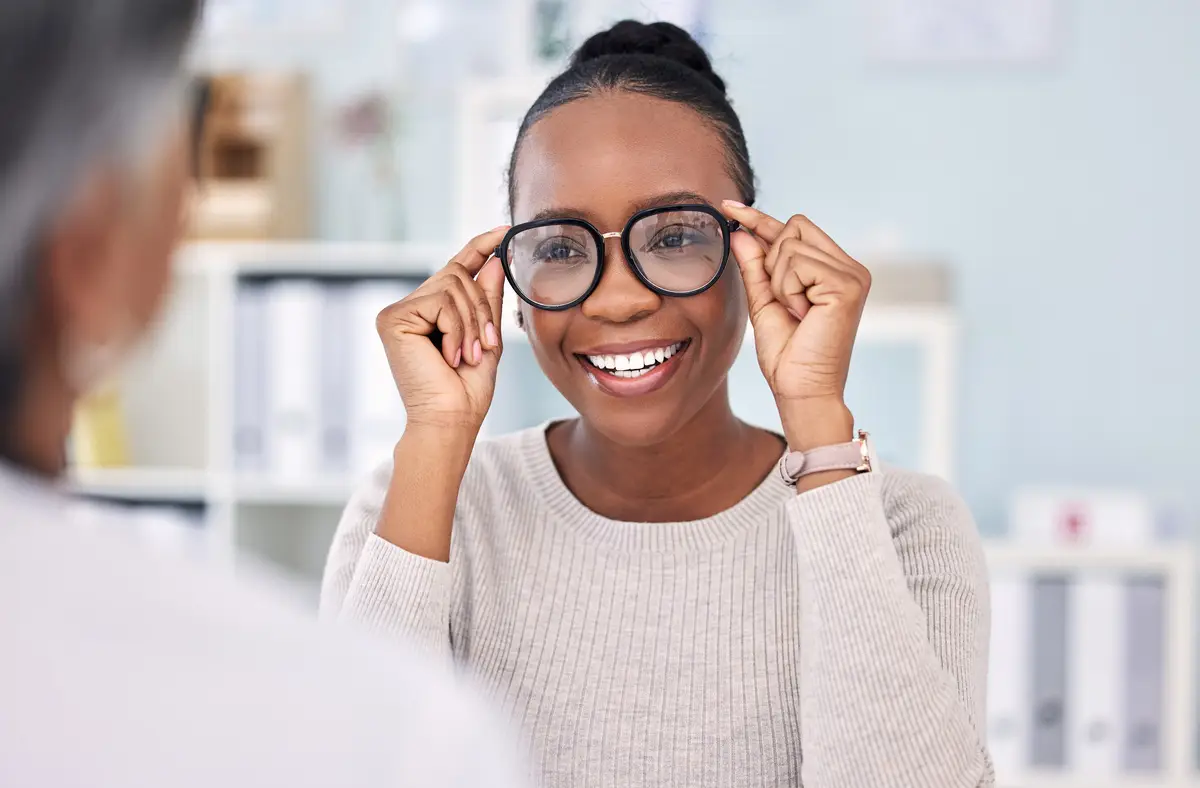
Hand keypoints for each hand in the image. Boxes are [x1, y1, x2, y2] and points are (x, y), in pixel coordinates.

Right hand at [376, 226, 508, 433]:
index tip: (503, 231)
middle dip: (482, 310)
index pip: (456, 269)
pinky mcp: (393, 319)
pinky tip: (450, 356)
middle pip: (459, 276)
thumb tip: (494, 260)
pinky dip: (456, 330)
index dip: (479, 247)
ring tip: (468, 356)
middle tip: (485, 346)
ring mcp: (398, 312)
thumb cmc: (467, 390)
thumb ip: (487, 300)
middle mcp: (410, 308)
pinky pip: (441, 302)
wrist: (451, 419)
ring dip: (472, 324)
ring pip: (452, 287)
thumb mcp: (486, 337)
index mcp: (431, 312)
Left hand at [721, 202, 870, 448]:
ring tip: (797, 313)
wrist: (800, 390)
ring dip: (780, 282)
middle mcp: (848, 267)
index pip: (794, 229)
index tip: (728, 207)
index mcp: (833, 270)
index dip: (759, 218)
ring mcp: (852, 273)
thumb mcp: (763, 303)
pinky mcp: (848, 284)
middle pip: (793, 227)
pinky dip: (787, 290)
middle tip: (787, 303)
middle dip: (773, 262)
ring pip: (791, 245)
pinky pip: (797, 264)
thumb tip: (740, 232)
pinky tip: (803, 314)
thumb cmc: (786, 355)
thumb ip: (755, 267)